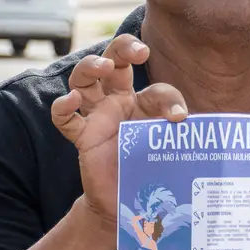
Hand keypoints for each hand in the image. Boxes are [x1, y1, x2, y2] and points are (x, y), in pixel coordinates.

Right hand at [51, 33, 186, 231]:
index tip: (180, 117)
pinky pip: (64, 119)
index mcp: (143, 101)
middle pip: (113, 60)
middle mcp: (117, 101)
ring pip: (83, 79)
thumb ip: (180, 133)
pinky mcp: (83, 137)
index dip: (170, 100)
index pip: (157, 90)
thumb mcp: (169, 148)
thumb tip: (187, 120)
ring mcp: (97, 116)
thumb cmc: (150, 168)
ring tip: (103, 66)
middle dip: (123, 48)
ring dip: (89, 67)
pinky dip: (63, 107)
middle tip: (138, 52)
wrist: (128, 202)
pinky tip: (71, 100)